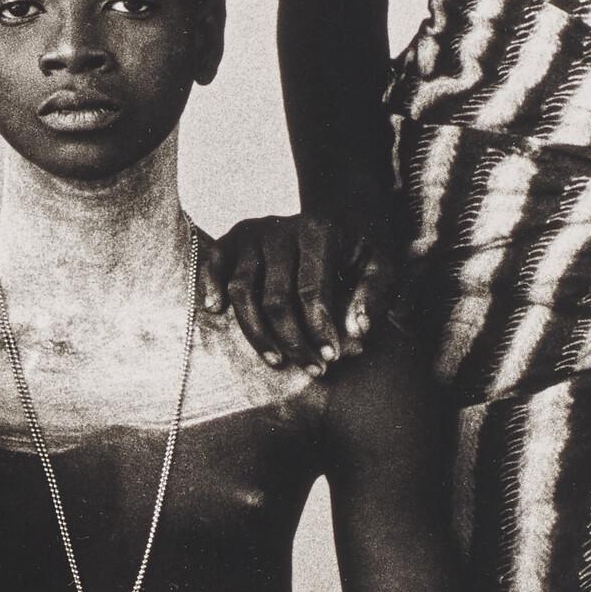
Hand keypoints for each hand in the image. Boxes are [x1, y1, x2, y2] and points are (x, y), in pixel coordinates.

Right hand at [200, 211, 391, 372]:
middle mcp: (281, 228)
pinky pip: (213, 265)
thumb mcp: (380, 267)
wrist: (330, 224)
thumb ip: (375, 295)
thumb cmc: (355, 253)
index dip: (319, 329)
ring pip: (242, 291)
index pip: (312, 290)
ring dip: (256, 333)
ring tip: (277, 360)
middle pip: (275, 298)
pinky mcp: (232, 239)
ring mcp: (252, 232)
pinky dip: (210, 287)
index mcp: (319, 231)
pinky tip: (217, 311)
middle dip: (293, 340)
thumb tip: (357, 330)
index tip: (330, 358)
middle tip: (312, 368)